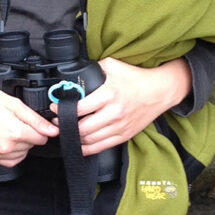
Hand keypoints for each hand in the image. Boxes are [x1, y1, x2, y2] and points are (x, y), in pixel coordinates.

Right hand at [0, 84, 58, 168]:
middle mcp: (6, 147)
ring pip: (22, 154)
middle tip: (15, 119)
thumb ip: (34, 118)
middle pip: (32, 145)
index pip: (42, 138)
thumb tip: (52, 130)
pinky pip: (10, 161)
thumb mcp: (12, 102)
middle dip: (29, 133)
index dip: (40, 127)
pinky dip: (12, 152)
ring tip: (9, 127)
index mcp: (14, 131)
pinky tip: (6, 139)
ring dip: (21, 143)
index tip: (34, 121)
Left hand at [51, 57, 191, 156]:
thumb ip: (94, 69)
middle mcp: (113, 113)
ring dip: (75, 138)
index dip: (63, 110)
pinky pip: (101, 147)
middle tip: (57, 121)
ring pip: (90, 140)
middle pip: (82, 128)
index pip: (80, 108)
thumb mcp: (113, 65)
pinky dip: (88, 148)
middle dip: (66, 126)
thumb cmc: (136, 77)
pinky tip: (79, 145)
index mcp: (108, 95)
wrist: (159, 91)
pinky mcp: (124, 135)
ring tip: (66, 131)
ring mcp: (119, 127)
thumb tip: (77, 73)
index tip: (55, 107)